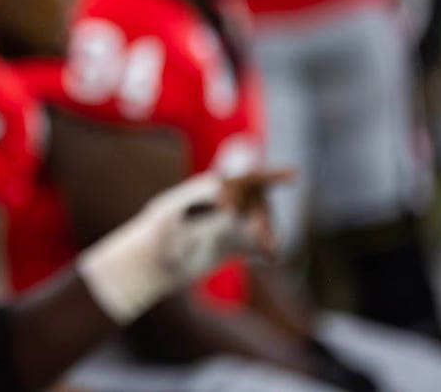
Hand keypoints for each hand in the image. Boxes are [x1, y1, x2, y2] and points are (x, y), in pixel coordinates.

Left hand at [77, 168, 289, 324]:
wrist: (147, 266)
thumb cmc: (153, 239)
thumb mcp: (170, 221)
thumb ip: (198, 207)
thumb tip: (224, 196)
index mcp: (207, 189)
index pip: (244, 179)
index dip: (271, 175)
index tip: (293, 175)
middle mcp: (222, 203)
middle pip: (257, 201)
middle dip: (265, 215)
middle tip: (263, 236)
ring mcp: (228, 224)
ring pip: (260, 222)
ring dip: (268, 232)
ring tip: (268, 249)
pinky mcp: (231, 245)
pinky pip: (257, 243)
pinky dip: (267, 249)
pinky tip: (270, 258)